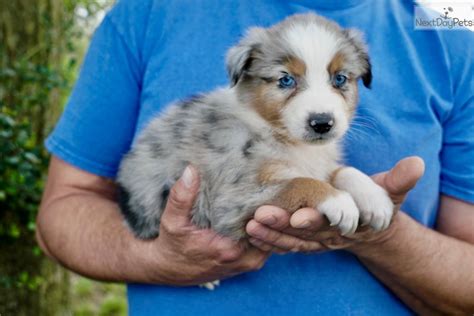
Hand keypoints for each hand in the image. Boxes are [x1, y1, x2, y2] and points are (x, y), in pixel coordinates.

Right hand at [147, 165, 267, 285]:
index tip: (262, 181)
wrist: (171, 270)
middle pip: (272, 228)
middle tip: (270, 182)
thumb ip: (182, 197)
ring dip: (270, 217)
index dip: (264, 200)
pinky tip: (261, 207)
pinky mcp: (252, 262)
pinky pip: (268, 241)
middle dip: (271, 207)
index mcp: (231, 249)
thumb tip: (191, 170)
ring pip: (273, 235)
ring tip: (267, 191)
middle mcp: (247, 258)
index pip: (262, 221)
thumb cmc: (172, 246)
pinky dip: (266, 226)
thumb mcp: (172, 221)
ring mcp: (252, 262)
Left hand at [245, 156, 424, 253]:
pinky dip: (268, 240)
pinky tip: (252, 231)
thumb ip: (400, 180)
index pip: (332, 223)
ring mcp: (315, 240)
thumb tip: (416, 164)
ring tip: (251, 224)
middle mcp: (330, 235)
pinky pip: (285, 244)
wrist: (369, 226)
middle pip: (304, 232)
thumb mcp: (391, 192)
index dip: (316, 220)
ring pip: (291, 240)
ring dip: (270, 234)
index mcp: (351, 223)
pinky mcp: (303, 240)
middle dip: (282, 226)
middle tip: (261, 216)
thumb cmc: (377, 203)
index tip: (299, 216)